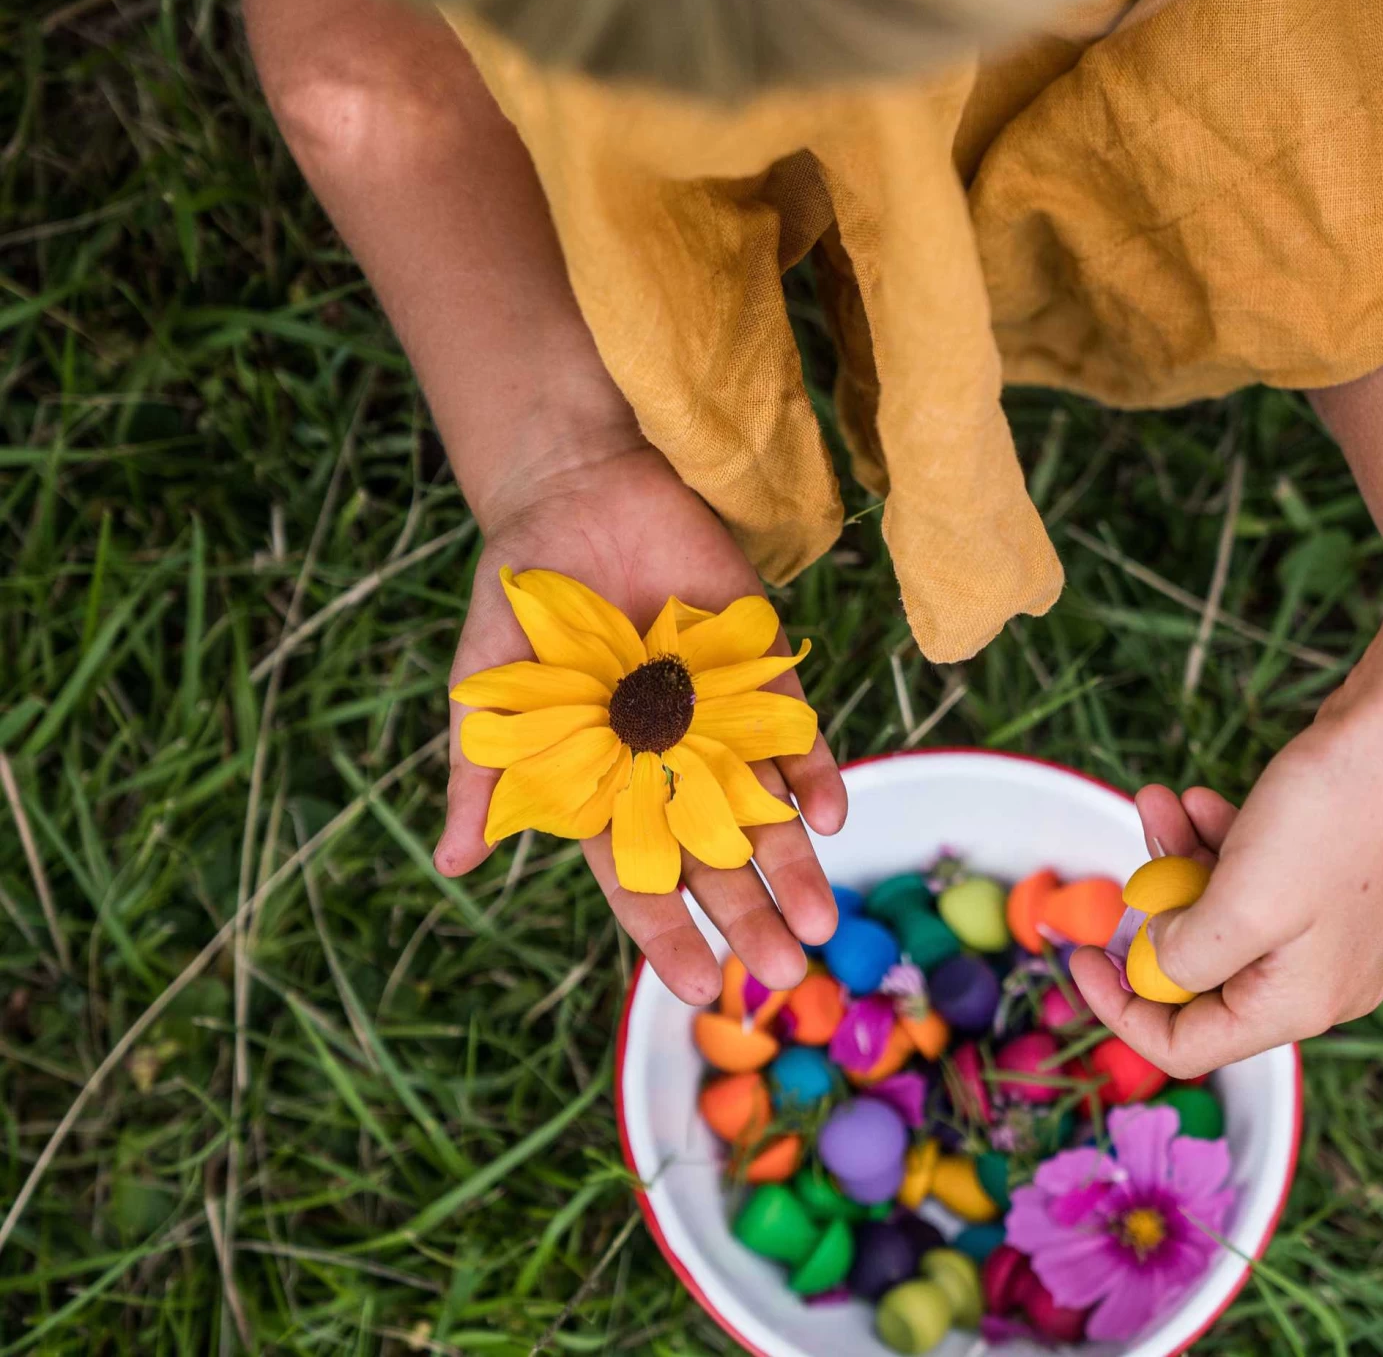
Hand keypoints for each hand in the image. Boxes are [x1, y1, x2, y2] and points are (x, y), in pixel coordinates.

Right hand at [434, 442, 846, 1002]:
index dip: (668, 930)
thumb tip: (454, 866)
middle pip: (714, 853)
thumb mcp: (490, 692)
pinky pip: (793, 727)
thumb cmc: (523, 602)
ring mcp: (719, 717)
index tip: (700, 986)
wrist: (578, 495)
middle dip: (747, 912)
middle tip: (782, 970)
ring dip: (795, 862)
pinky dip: (812, 768)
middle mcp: (670, 762)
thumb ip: (483, 774)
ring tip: (821, 923)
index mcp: (606, 782)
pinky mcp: (759, 667)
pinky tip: (830, 813)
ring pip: (765, 805)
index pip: (638, 872)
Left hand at [1069, 701, 1382, 1075]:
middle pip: (1197, 973)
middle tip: (1131, 857)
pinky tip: (1199, 799)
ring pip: (1215, 910)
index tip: (1079, 953)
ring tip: (1157, 802)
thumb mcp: (1242, 903)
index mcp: (1298, 1002)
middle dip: (1153, 910)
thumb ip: (1186, 953)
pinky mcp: (1322, 879)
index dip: (1120, 1007)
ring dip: (1175, 858)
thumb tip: (1155, 961)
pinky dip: (1211, 840)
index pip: (1186, 1044)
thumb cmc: (1335, 818)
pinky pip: (1244, 875)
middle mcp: (1314, 977)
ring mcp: (1321, 927)